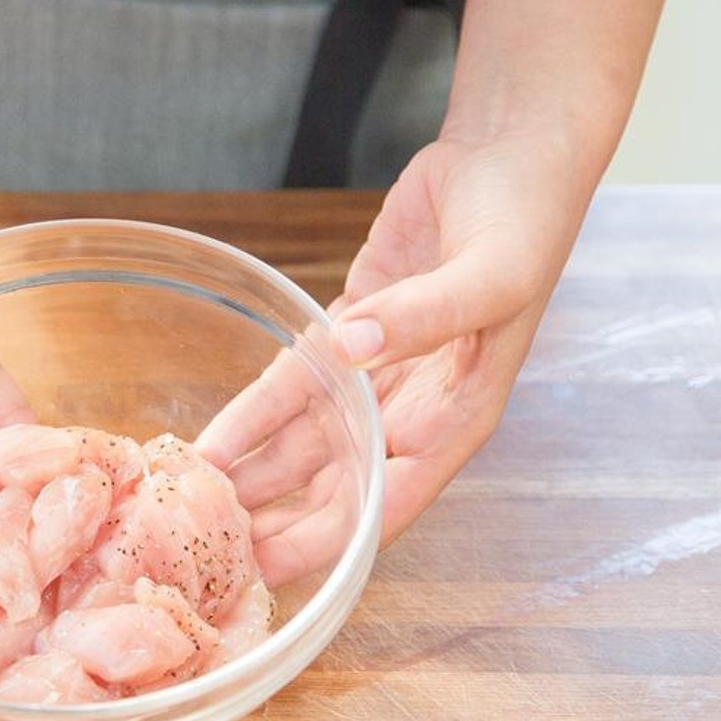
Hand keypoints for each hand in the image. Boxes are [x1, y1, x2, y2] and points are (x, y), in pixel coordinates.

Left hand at [199, 133, 587, 582]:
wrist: (509, 152)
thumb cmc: (523, 223)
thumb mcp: (490, 277)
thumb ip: (423, 317)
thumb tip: (354, 347)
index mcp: (459, 417)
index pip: (391, 499)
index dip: (335, 538)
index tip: (279, 567)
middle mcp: (416, 409)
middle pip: (340, 487)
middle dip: (282, 522)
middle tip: (216, 551)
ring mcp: (378, 374)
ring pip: (308, 444)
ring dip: (258, 475)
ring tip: (197, 504)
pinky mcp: (347, 334)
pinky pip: (292, 387)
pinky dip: (255, 417)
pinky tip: (214, 441)